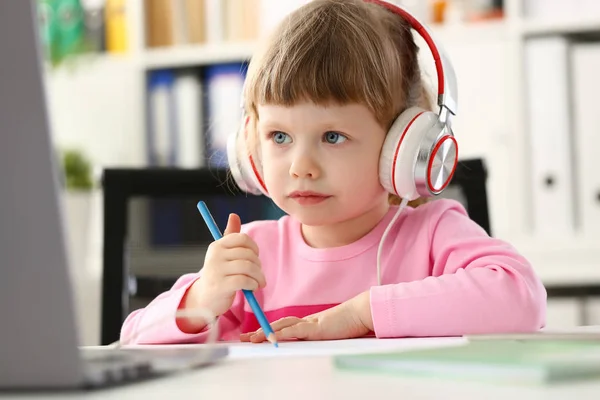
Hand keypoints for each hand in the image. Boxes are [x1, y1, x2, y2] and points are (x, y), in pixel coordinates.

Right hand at [179, 213, 265, 332]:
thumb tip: (234, 215)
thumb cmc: (219, 274)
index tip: (255, 257)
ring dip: (258, 276)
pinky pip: (245, 280)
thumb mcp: (223, 254)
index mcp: (217, 245)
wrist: (205, 300)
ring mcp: (216, 270)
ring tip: (258, 282)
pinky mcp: (220, 285)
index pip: (242, 238)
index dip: (254, 247)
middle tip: (259, 274)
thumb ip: (231, 236)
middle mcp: (215, 255)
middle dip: (258, 265)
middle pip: (248, 254)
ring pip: (248, 267)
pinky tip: (252, 288)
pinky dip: (253, 284)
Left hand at [240, 291, 372, 341]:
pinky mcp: (317, 328)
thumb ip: (323, 334)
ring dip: (265, 333)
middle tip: (244, 338)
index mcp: (310, 323)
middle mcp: (307, 322)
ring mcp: (311, 324)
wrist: (363, 312)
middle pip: (278, 325)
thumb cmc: (352, 322)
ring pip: (282, 327)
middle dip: (259, 331)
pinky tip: (271, 337)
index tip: (255, 334)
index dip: (268, 329)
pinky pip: (295, 331)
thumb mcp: (334, 331)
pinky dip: (282, 334)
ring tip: (250, 339)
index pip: (285, 325)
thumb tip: (318, 340)